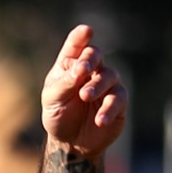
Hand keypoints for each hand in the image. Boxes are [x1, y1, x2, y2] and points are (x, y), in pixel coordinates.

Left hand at [40, 25, 127, 158]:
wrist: (70, 141)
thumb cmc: (58, 115)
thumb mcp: (53, 99)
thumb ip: (64, 83)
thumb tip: (80, 69)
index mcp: (70, 65)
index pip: (75, 46)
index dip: (80, 37)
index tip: (85, 30)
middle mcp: (90, 70)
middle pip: (95, 55)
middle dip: (90, 59)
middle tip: (82, 70)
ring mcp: (106, 84)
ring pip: (109, 75)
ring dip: (97, 85)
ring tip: (85, 96)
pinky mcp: (118, 102)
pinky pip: (118, 99)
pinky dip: (109, 108)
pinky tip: (99, 119)